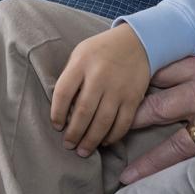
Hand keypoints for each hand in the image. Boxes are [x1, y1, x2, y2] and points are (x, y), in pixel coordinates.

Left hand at [50, 24, 150, 156]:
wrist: (138, 42)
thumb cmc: (101, 51)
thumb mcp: (80, 54)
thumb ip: (70, 77)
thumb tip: (62, 110)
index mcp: (81, 63)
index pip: (62, 92)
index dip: (57, 113)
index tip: (56, 126)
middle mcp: (99, 76)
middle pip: (82, 111)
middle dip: (73, 133)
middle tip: (68, 146)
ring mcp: (118, 88)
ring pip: (103, 121)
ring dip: (91, 140)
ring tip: (83, 151)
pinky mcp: (134, 97)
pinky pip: (123, 122)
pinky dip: (113, 136)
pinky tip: (104, 142)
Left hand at [119, 37, 194, 183]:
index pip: (157, 68)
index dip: (133, 79)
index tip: (111, 88)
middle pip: (151, 103)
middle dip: (122, 117)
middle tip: (98, 131)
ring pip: (169, 141)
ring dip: (143, 160)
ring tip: (121, 176)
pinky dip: (181, 179)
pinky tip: (164, 192)